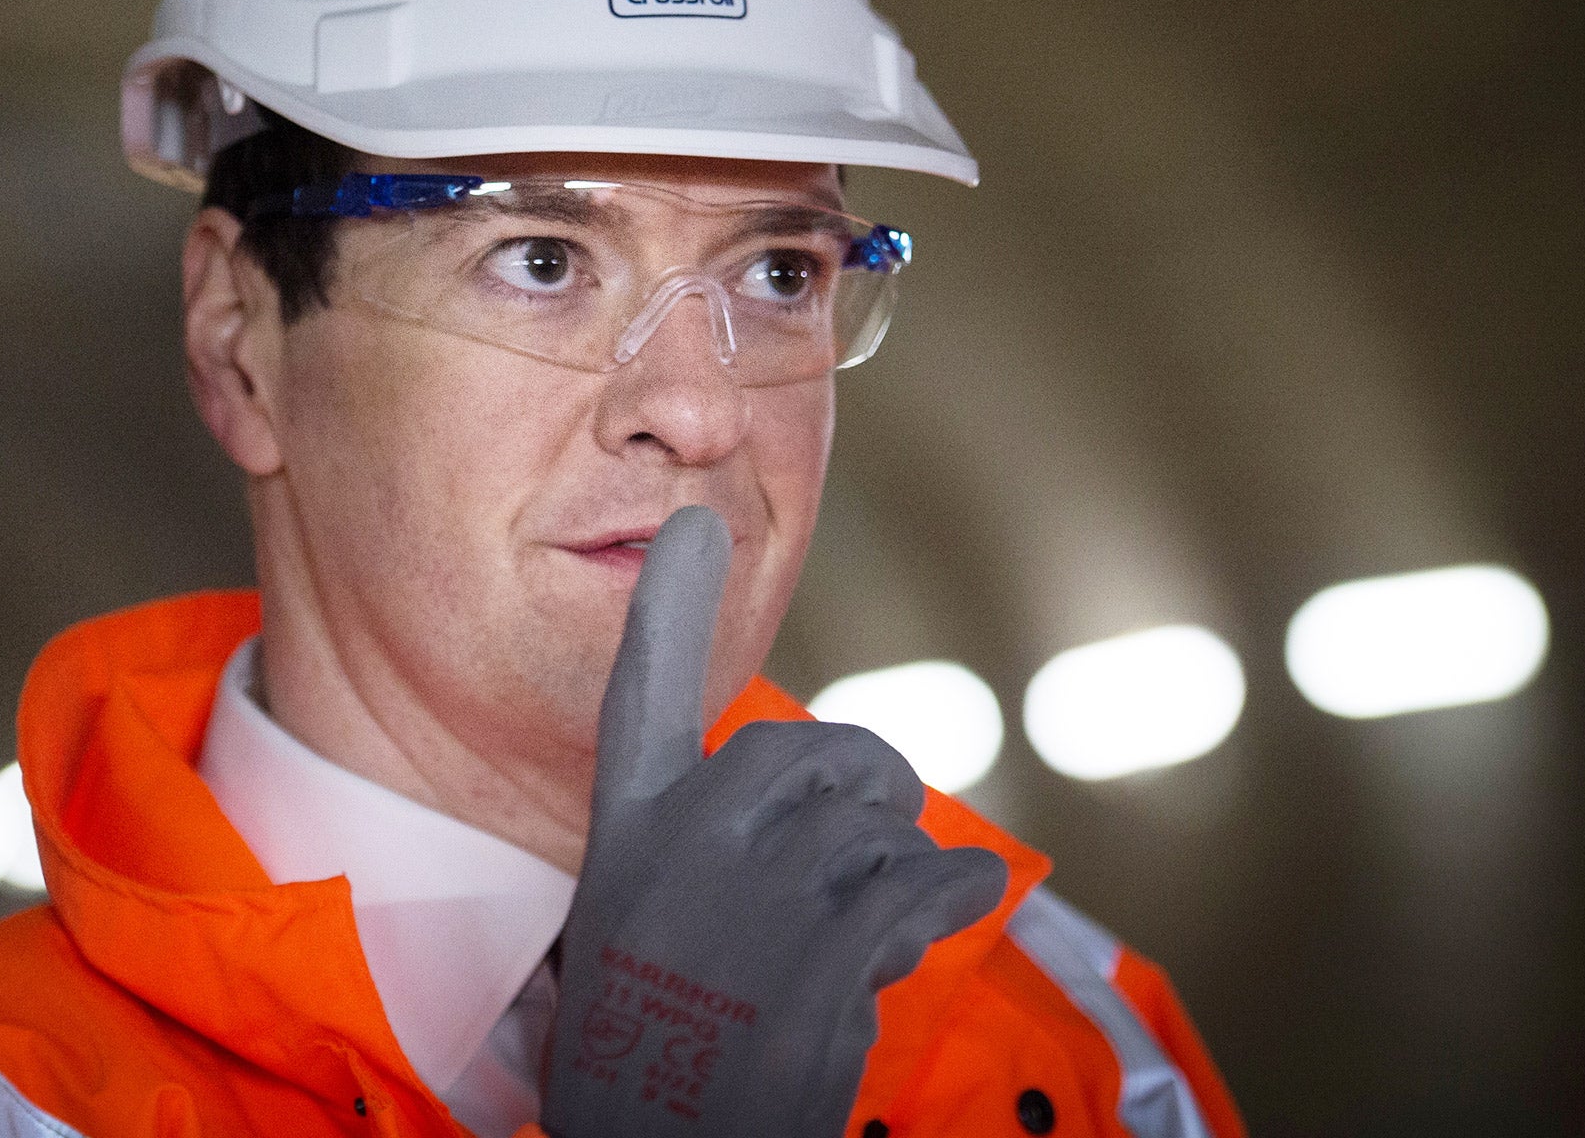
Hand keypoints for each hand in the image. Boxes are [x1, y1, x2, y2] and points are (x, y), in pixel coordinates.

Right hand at [541, 506, 1007, 1137]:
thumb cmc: (659, 1059)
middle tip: (874, 833)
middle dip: (861, 783)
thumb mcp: (639, 937)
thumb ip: (707, 856)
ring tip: (880, 924)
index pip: (640, 698)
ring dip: (899, 866)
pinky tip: (955, 904)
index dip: (670, 607)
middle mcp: (685, 853)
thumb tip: (830, 816)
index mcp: (629, 839)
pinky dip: (953, 889)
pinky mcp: (823, 960)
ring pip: (873, 823)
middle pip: (805, 749)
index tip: (693, 525)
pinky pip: (920, 882)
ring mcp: (752, 903)